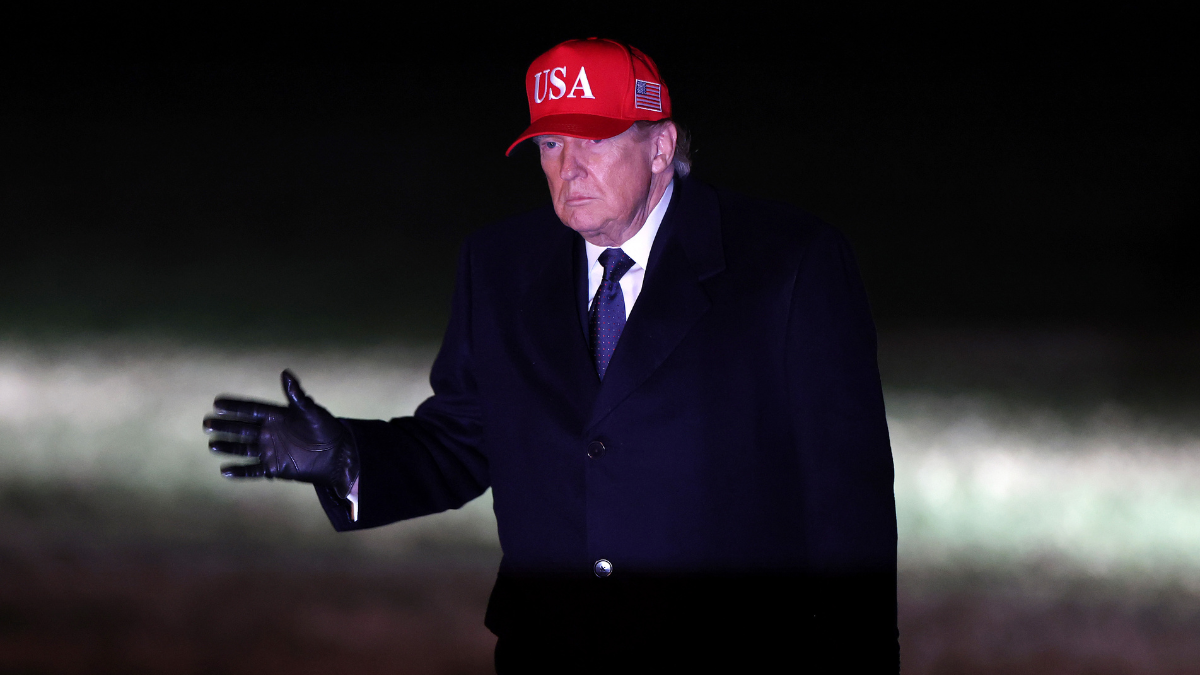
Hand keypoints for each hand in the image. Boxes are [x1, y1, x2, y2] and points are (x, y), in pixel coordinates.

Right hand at [204, 370, 358, 499]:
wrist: (338, 455)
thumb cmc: (327, 429)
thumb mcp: (311, 411)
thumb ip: (296, 396)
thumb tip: (285, 373)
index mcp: (277, 416)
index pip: (252, 409)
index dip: (235, 407)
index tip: (217, 403)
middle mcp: (270, 432)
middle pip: (243, 428)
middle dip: (225, 426)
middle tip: (206, 423)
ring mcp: (270, 450)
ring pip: (243, 448)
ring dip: (228, 447)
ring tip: (212, 445)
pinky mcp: (274, 468)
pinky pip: (253, 470)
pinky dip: (240, 471)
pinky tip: (225, 471)